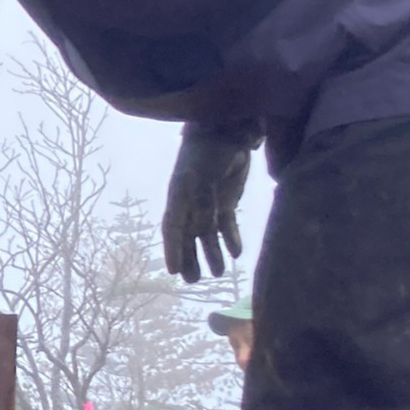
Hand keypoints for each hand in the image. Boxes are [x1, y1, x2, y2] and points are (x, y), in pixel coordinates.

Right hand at [161, 123, 259, 280]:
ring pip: (208, 234)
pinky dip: (231, 238)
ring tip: (218, 273)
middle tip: (193, 281)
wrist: (228, 129)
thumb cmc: (209, 149)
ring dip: (212, 253)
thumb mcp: (204, 175)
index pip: (173, 228)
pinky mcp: (226, 200)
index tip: (174, 270)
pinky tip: (237, 253)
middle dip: (190, 258)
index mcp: (180, 196)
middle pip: (188, 236)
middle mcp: (191, 203)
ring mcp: (209, 202)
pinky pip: (226, 224)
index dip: (172, 249)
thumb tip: (203, 230)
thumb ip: (204, 201)